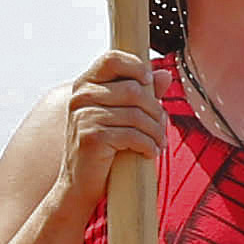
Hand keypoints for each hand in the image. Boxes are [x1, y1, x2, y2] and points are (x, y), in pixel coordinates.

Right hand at [62, 48, 168, 190]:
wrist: (79, 184)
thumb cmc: (103, 147)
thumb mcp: (120, 116)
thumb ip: (141, 93)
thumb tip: (164, 75)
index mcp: (85, 85)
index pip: (111, 59)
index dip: (135, 65)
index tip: (149, 81)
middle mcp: (81, 97)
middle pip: (133, 90)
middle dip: (155, 110)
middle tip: (162, 126)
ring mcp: (84, 116)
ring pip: (137, 115)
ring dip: (155, 131)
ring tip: (159, 142)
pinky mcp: (92, 138)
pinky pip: (132, 135)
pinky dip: (148, 145)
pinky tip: (151, 152)